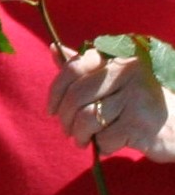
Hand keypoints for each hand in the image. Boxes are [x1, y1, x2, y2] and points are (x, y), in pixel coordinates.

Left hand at [49, 47, 174, 161]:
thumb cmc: (143, 104)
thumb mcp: (117, 82)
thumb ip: (87, 68)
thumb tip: (54, 49)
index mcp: (119, 59)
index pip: (74, 67)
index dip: (56, 91)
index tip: (52, 110)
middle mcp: (129, 72)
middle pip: (76, 96)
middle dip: (65, 119)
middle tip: (68, 132)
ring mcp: (137, 97)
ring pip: (87, 118)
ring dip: (80, 135)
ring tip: (84, 141)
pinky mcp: (141, 123)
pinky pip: (104, 137)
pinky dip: (102, 146)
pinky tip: (111, 145)